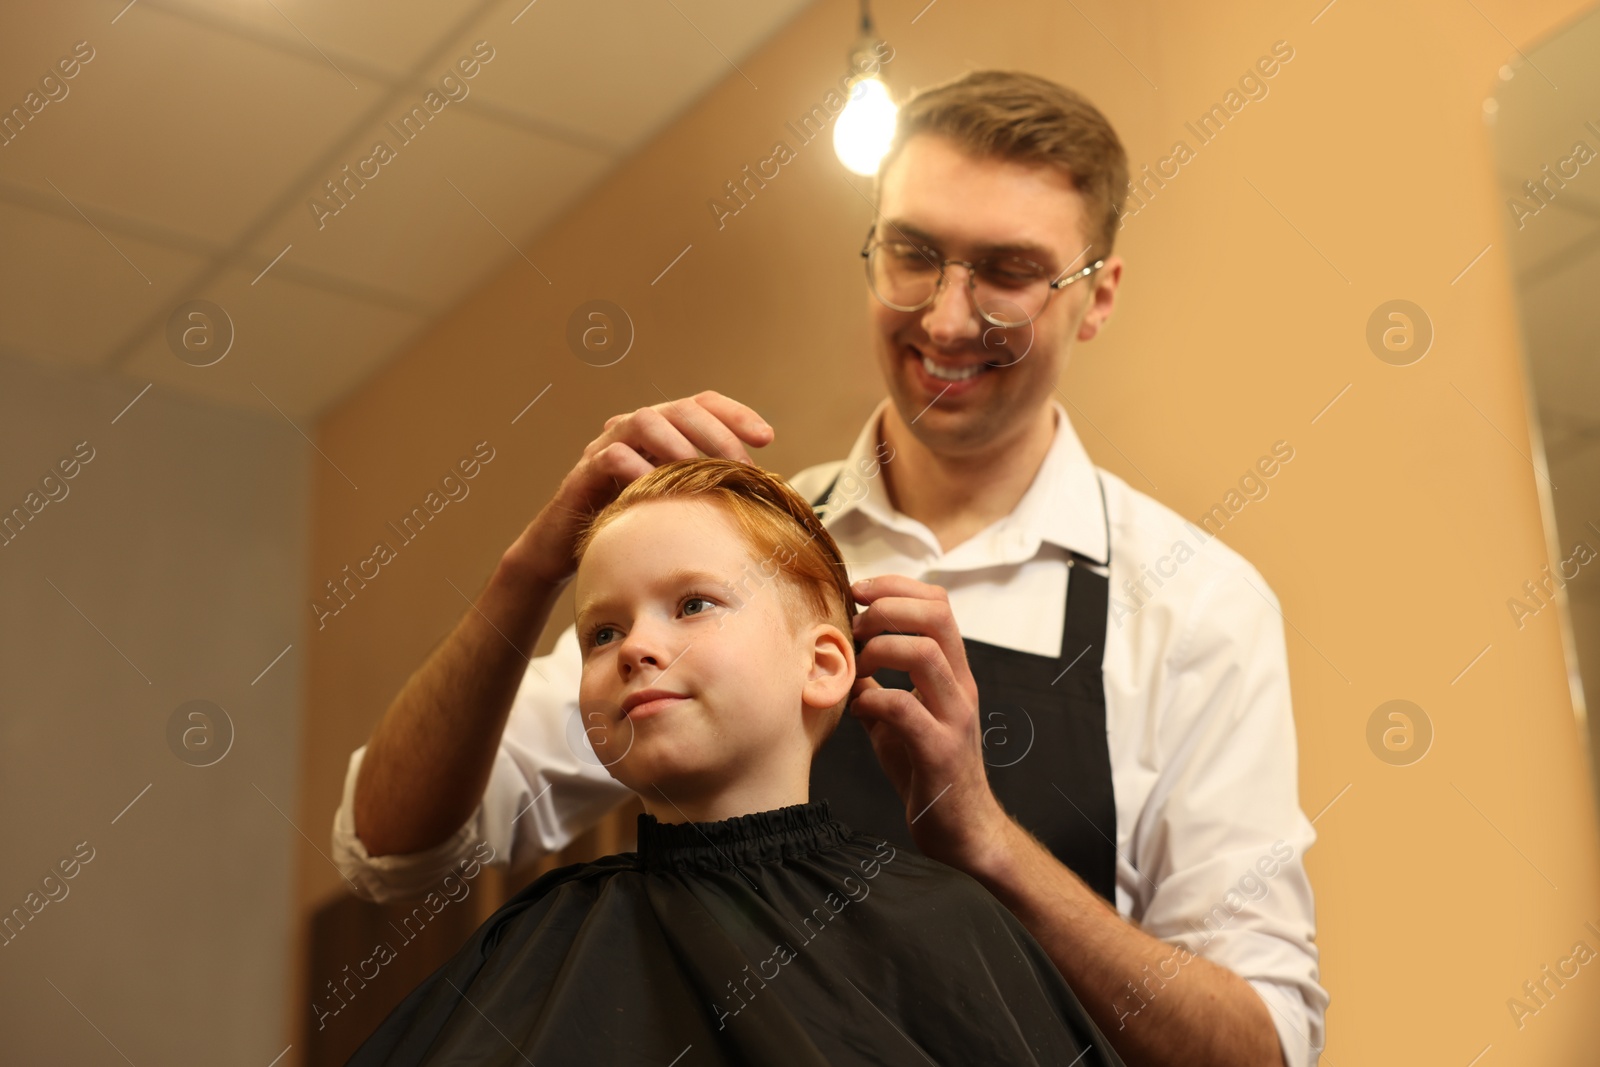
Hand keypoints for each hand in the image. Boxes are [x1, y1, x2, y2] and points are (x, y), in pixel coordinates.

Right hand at [505, 390, 772, 586]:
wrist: (567, 551)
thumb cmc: (633, 528)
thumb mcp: (678, 505)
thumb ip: (709, 490)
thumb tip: (765, 495)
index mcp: (663, 432)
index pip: (703, 404)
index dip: (737, 414)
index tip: (768, 438)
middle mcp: (634, 430)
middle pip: (680, 408)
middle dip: (717, 433)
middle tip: (742, 465)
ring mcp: (606, 446)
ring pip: (644, 420)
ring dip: (679, 444)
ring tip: (702, 472)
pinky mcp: (583, 472)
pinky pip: (611, 457)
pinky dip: (637, 468)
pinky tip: (659, 490)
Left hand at [848, 575, 1007, 871]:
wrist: (962, 830)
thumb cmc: (927, 771)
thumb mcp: (898, 720)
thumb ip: (877, 687)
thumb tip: (841, 663)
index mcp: (953, 672)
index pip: (937, 603)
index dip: (896, 586)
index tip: (859, 591)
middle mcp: (960, 686)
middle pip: (936, 615)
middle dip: (886, 608)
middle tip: (857, 630)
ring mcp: (954, 716)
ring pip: (924, 652)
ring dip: (879, 650)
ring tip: (858, 670)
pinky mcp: (940, 750)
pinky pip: (905, 706)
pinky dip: (872, 701)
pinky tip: (859, 712)